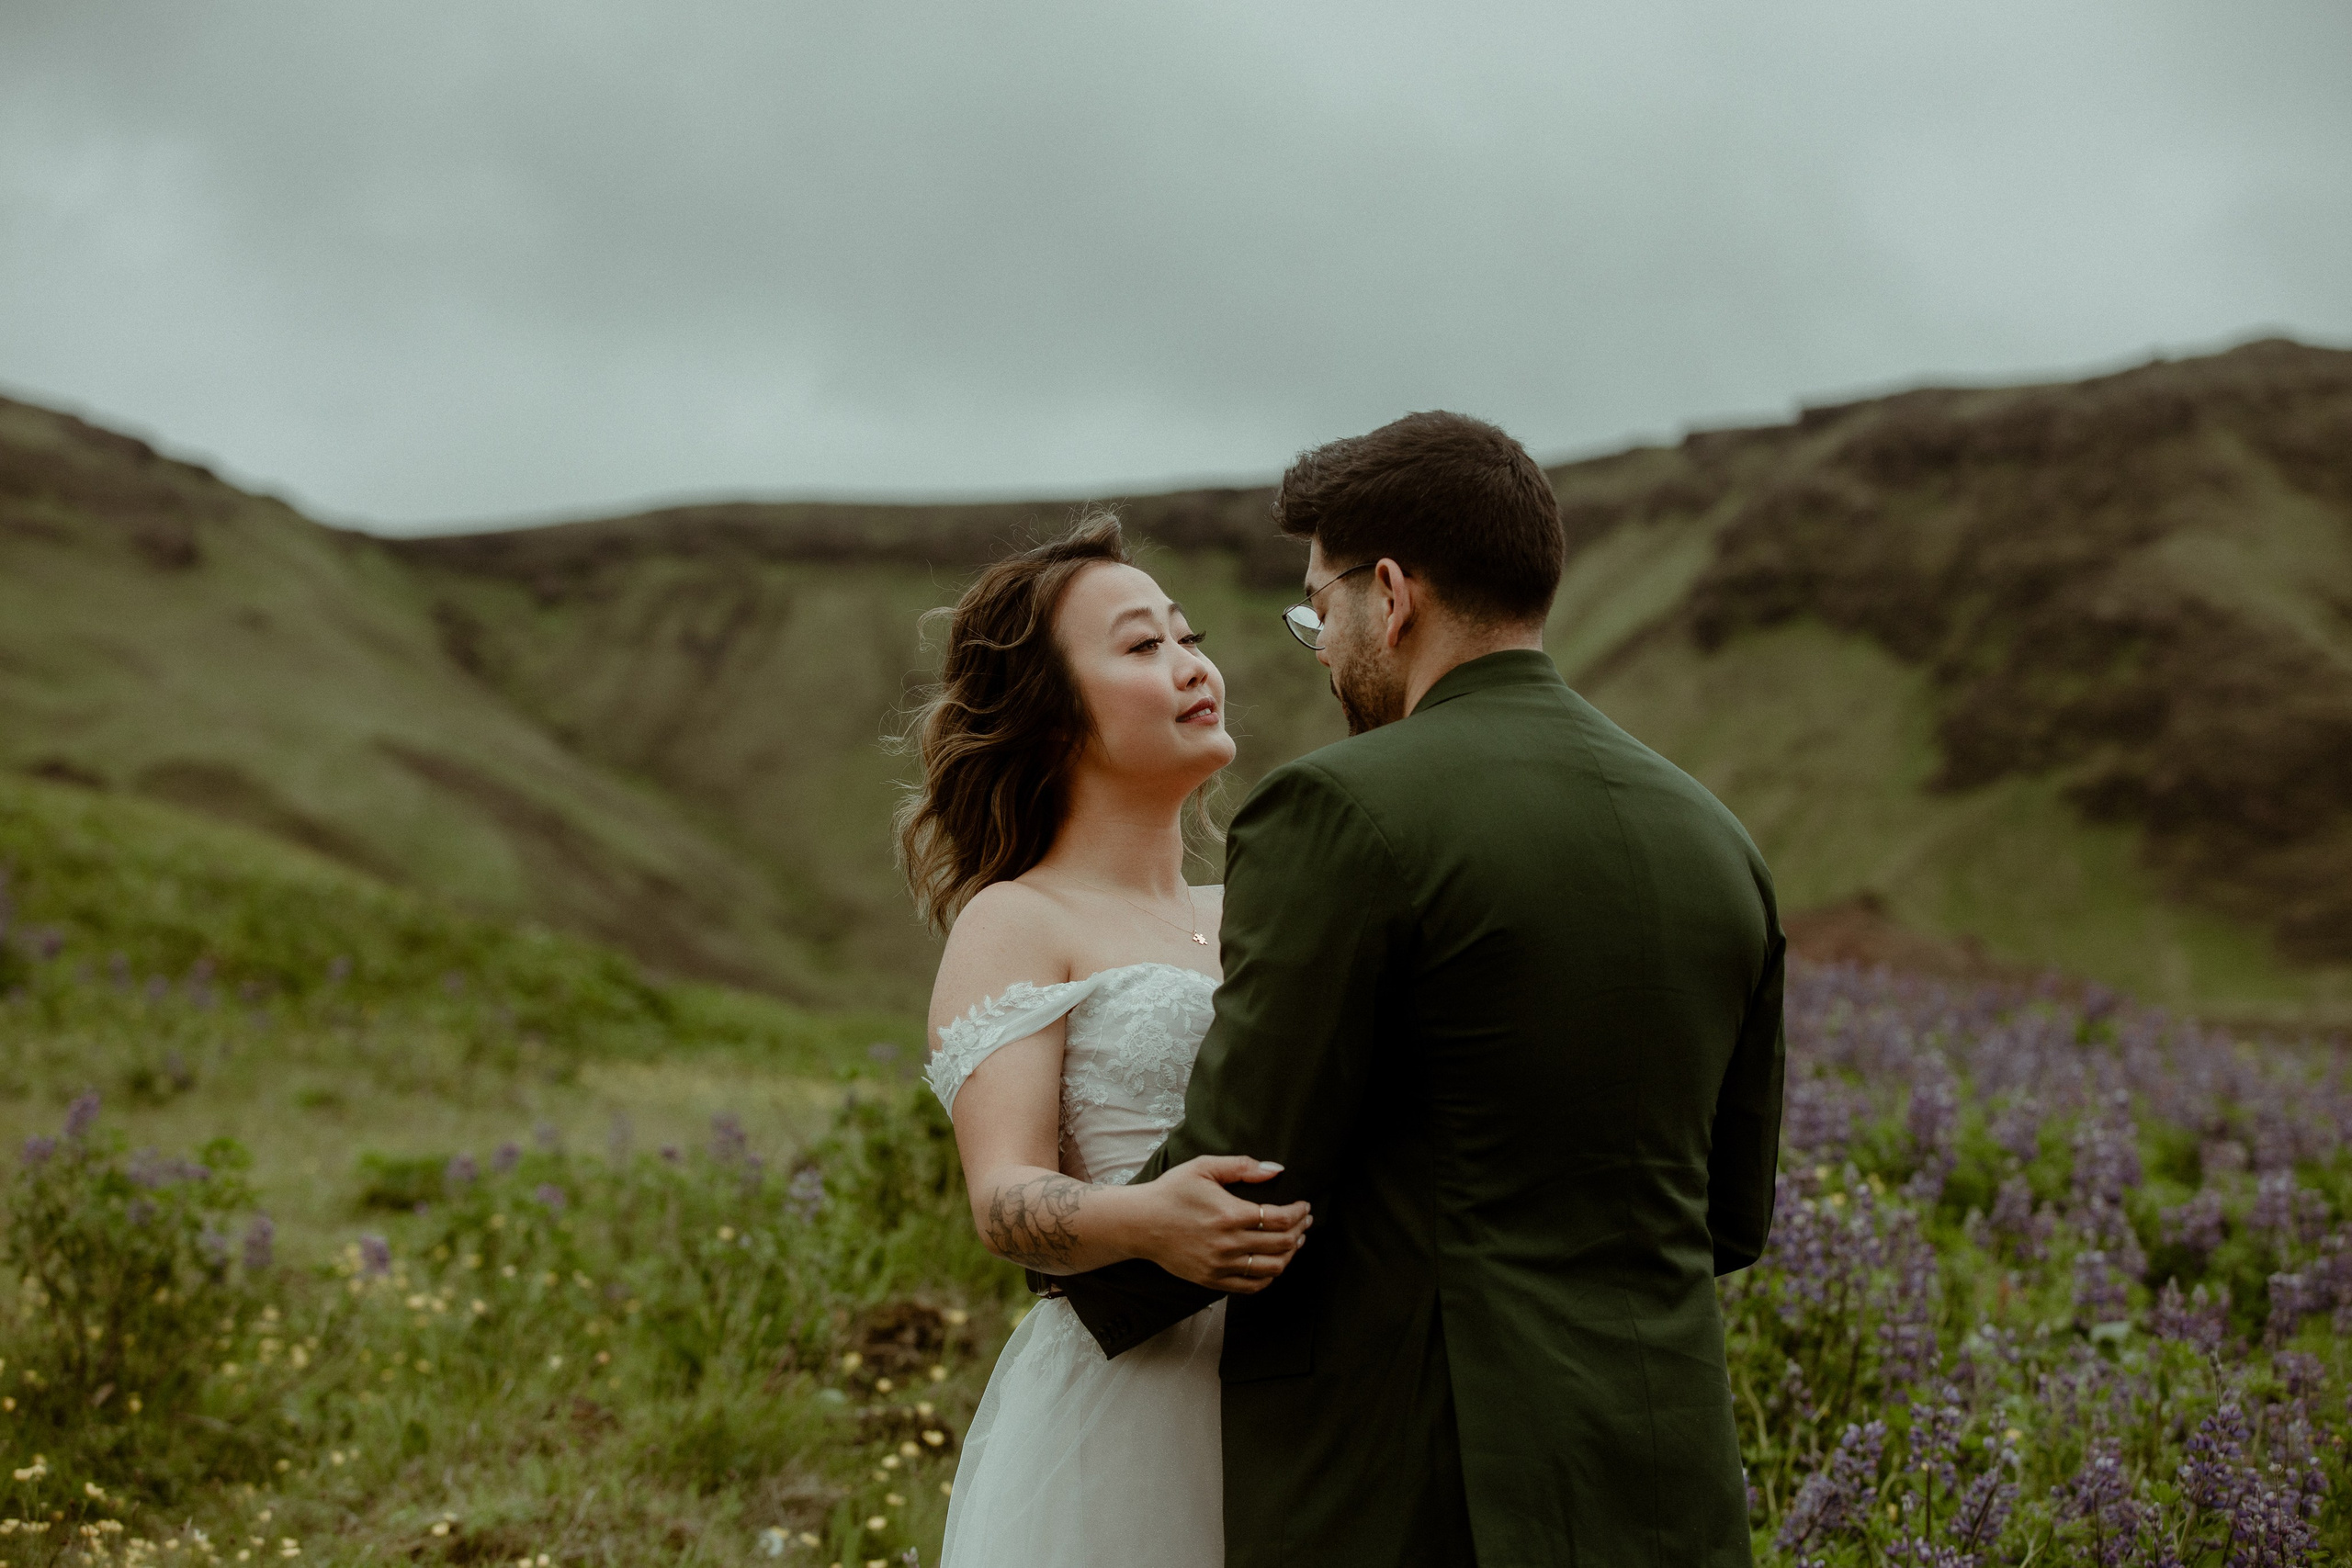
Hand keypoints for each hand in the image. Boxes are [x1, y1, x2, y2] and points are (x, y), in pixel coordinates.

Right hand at [1127, 1155, 1310, 1293]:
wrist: (1140, 1224)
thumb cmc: (1171, 1192)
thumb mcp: (1204, 1167)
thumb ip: (1241, 1166)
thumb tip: (1275, 1170)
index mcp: (1230, 1214)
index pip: (1280, 1219)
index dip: (1298, 1213)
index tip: (1304, 1207)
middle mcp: (1229, 1244)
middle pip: (1282, 1244)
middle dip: (1300, 1231)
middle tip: (1305, 1222)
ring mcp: (1221, 1266)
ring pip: (1271, 1268)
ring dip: (1290, 1255)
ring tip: (1294, 1242)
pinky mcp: (1212, 1280)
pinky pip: (1251, 1286)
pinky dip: (1269, 1277)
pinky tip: (1273, 1264)